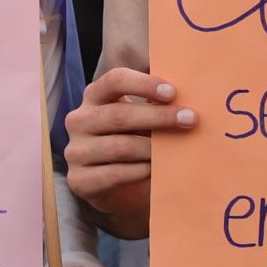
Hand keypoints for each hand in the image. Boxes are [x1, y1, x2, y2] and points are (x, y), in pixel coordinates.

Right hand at [65, 68, 196, 229]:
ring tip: (175, 149)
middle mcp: (78, 121)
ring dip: (152, 149)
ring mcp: (76, 151)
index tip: (173, 93)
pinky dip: (142, 171)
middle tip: (190, 119)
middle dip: (158, 117)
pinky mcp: (79, 180)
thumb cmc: (133, 141)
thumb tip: (187, 97)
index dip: (144, 84)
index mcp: (94, 96)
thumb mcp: (140, 119)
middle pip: (119, 114)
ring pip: (120, 147)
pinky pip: (116, 174)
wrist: (115, 186)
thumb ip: (155, 104)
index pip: (114, 80)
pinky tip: (157, 169)